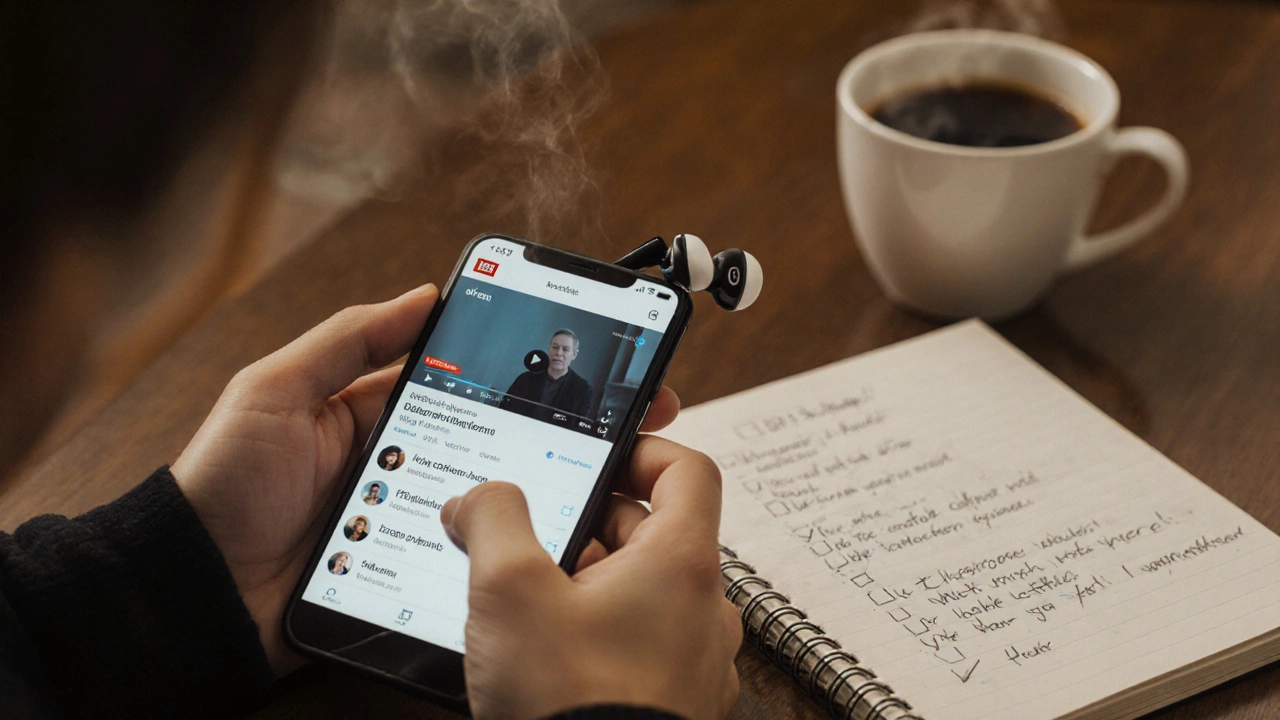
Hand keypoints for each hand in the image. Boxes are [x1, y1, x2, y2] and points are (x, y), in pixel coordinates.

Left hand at [170, 284, 687, 676]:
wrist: (197, 592)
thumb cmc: (224, 484)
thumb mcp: (275, 391)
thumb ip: (347, 340)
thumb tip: (422, 295)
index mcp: (376, 413)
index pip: (467, 382)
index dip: (525, 372)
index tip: (586, 365)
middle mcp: (405, 465)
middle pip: (496, 442)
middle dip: (562, 432)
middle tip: (632, 426)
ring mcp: (413, 521)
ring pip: (493, 504)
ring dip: (545, 494)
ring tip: (612, 481)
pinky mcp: (411, 575)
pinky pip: (469, 560)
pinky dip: (509, 554)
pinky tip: (556, 544)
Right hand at [442, 436, 742, 719]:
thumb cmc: (570, 702)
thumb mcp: (509, 591)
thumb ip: (494, 520)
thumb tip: (482, 497)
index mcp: (682, 563)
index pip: (688, 469)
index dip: (643, 447)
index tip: (598, 453)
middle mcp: (704, 610)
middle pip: (656, 532)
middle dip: (590, 523)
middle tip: (532, 533)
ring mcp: (695, 663)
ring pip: (645, 593)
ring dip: (591, 582)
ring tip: (529, 599)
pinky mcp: (674, 704)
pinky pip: (642, 645)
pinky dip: (601, 634)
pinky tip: (548, 655)